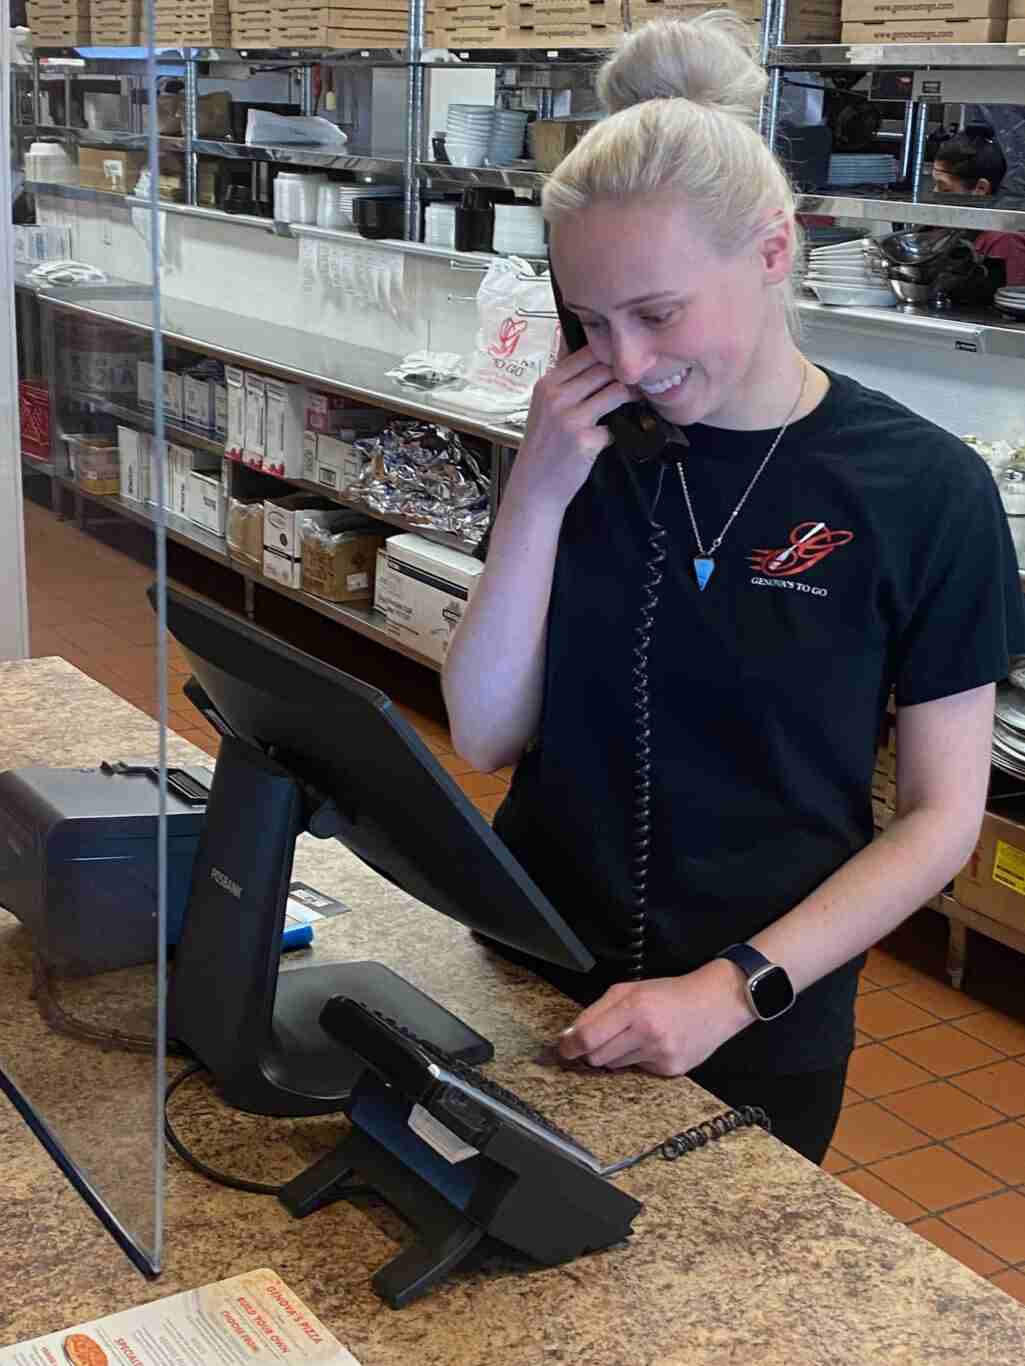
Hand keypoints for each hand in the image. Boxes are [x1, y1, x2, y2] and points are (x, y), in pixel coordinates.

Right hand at [506, 345, 629, 516]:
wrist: (534, 487)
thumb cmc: (543, 447)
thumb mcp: (543, 407)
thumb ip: (566, 383)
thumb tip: (595, 357)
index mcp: (547, 384)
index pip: (587, 352)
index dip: (609, 357)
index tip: (622, 366)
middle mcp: (556, 397)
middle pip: (604, 368)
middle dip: (625, 375)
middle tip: (637, 384)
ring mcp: (570, 418)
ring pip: (616, 391)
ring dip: (631, 397)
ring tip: (634, 403)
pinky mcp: (584, 440)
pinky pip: (614, 426)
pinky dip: (616, 432)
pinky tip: (610, 437)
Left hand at [556, 961, 754, 1077]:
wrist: (715, 1003)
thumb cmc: (670, 993)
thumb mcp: (631, 989)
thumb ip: (598, 1010)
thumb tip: (572, 1035)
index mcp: (634, 1007)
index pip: (589, 1037)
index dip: (569, 1046)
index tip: (563, 1048)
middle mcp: (647, 1033)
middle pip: (597, 1057)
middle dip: (592, 1050)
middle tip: (601, 1038)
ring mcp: (660, 1054)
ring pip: (615, 1066)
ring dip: (615, 1054)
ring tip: (634, 1036)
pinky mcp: (671, 1070)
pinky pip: (638, 1070)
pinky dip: (638, 1059)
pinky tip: (654, 1044)